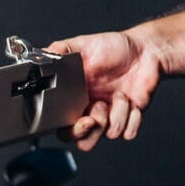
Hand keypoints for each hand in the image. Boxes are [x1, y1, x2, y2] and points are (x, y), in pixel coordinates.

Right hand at [46, 31, 161, 150]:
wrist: (144, 50)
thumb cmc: (113, 47)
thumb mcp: (81, 44)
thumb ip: (58, 51)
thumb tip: (39, 57)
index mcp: (75, 100)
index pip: (64, 128)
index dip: (71, 130)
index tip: (82, 120)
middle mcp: (91, 111)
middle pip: (83, 141)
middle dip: (91, 130)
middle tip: (99, 108)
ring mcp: (111, 117)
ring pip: (109, 135)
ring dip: (117, 115)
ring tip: (119, 95)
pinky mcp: (130, 118)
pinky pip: (129, 132)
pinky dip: (132, 118)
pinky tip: (131, 100)